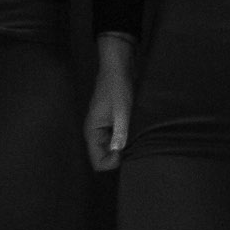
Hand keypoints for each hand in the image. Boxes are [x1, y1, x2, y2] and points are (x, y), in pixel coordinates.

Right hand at [84, 34, 134, 171]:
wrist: (118, 67)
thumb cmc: (117, 87)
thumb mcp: (121, 109)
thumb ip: (120, 131)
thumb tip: (118, 152)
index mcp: (92, 131)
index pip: (98, 161)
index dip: (112, 162)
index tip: (125, 151)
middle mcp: (96, 133)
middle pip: (104, 158)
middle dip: (118, 158)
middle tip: (134, 147)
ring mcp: (104, 129)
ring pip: (111, 150)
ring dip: (123, 149)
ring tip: (137, 142)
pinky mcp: (112, 123)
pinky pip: (117, 140)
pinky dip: (125, 141)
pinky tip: (136, 135)